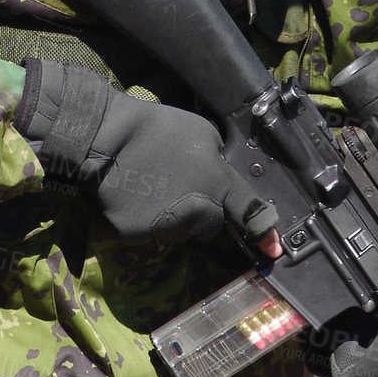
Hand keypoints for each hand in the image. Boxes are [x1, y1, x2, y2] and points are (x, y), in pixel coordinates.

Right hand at [87, 93, 277, 246]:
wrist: (104, 137)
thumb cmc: (157, 128)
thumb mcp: (203, 132)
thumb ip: (218, 161)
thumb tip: (220, 175)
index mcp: (217, 185)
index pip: (248, 213)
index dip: (263, 231)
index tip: (272, 249)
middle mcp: (196, 213)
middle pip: (208, 225)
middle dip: (200, 211)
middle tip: (179, 184)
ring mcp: (165, 228)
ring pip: (178, 231)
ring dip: (173, 217)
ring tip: (153, 185)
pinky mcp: (136, 236)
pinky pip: (148, 233)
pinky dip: (144, 220)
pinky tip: (134, 195)